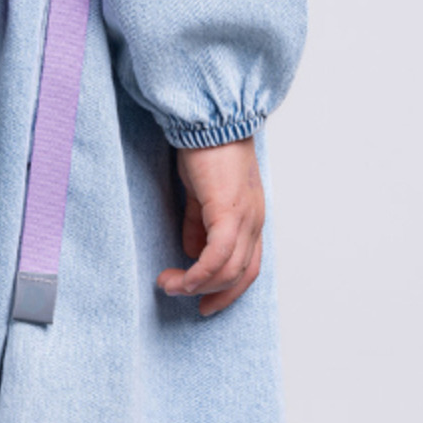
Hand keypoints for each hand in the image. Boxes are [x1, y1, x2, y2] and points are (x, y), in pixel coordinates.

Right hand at [155, 138, 264, 317]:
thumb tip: (192, 250)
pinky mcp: (229, 212)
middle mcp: (254, 222)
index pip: (248, 266)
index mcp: (250, 217)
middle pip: (240, 275)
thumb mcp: (202, 191)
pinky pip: (217, 256)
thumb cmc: (206, 148)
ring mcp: (245, 219)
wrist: (209, 120)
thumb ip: (199, 221)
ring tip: (169, 285)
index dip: (228, 289)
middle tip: (181, 297)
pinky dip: (199, 273)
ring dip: (197, 285)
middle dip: (210, 294)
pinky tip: (180, 278)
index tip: (205, 303)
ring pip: (229, 271)